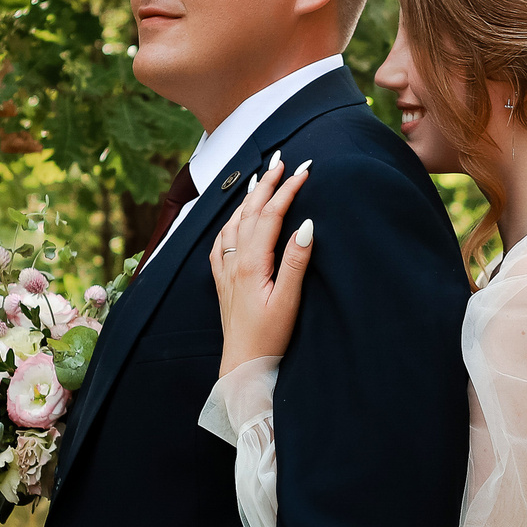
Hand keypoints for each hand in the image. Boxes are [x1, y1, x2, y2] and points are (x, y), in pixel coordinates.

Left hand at [210, 151, 315, 374]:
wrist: (242, 364)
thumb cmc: (269, 337)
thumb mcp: (289, 300)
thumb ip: (296, 261)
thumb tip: (306, 225)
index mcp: (252, 263)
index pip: (271, 215)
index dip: (288, 190)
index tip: (305, 170)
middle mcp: (234, 262)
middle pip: (250, 212)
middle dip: (266, 184)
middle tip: (282, 162)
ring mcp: (225, 270)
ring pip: (233, 223)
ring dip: (247, 198)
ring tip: (259, 180)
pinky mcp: (221, 281)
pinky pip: (220, 242)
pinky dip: (229, 222)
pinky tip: (233, 220)